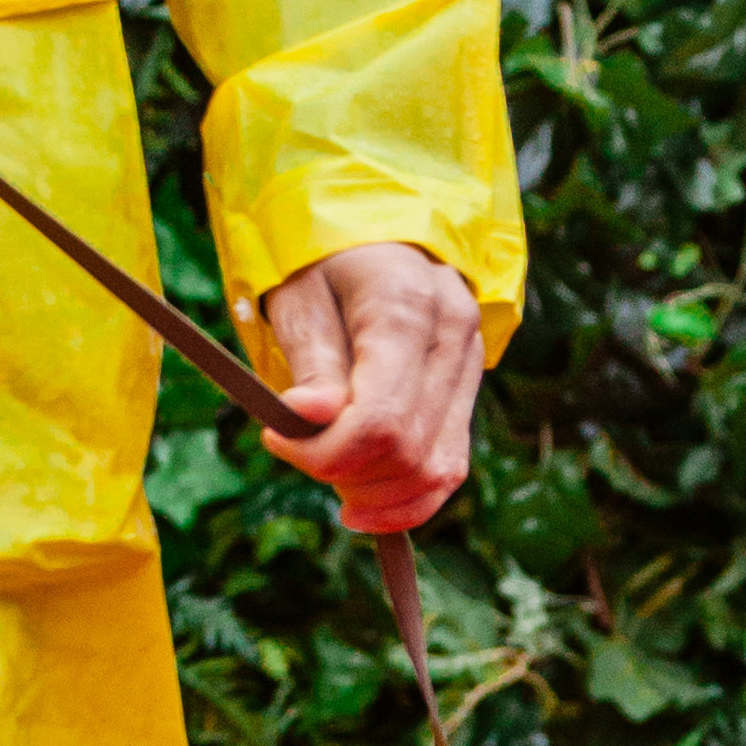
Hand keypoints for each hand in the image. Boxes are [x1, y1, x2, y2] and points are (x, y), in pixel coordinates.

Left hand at [259, 244, 483, 534]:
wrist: (372, 236)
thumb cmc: (324, 261)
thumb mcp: (300, 296)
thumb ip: (313, 361)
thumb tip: (312, 418)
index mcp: (407, 303)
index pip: (379, 420)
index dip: (325, 453)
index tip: (276, 439)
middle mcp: (453, 334)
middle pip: (406, 451)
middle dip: (345, 473)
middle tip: (300, 454)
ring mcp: (469, 364)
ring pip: (434, 470)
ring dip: (376, 495)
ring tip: (330, 476)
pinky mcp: (467, 391)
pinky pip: (449, 468)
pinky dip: (408, 502)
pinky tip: (365, 508)